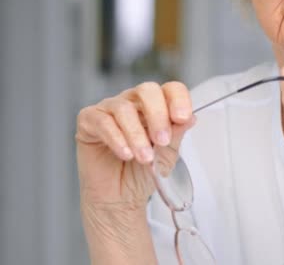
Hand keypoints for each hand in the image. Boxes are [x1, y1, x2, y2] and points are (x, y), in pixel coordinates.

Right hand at [76, 81, 193, 215]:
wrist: (120, 197)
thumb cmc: (143, 172)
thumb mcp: (167, 154)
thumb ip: (176, 134)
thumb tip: (191, 118)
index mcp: (157, 105)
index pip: (170, 89)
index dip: (179, 99)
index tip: (182, 118)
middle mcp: (133, 102)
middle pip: (147, 91)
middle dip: (158, 115)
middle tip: (162, 140)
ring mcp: (109, 109)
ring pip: (124, 108)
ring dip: (137, 134)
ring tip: (144, 157)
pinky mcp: (88, 121)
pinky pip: (103, 122)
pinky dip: (117, 139)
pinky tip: (126, 154)